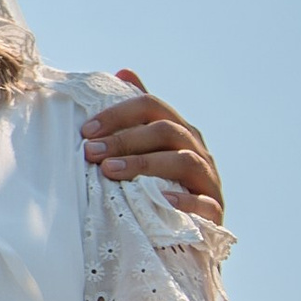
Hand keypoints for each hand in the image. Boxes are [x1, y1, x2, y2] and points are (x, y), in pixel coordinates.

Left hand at [83, 72, 222, 219]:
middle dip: (125, 139)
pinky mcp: (214, 211)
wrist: (189, 229)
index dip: (119, 114)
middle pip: (166, 131)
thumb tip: (123, 72)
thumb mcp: (149, 147)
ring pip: (184, 161)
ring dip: (144, 164)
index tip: (86, 130)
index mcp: (179, 129)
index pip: (151, 106)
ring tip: (110, 171)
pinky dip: (183, 200)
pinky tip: (161, 200)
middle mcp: (197, 148)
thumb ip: (138, 113)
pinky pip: (204, 203)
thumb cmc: (161, 181)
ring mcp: (208, 179)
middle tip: (90, 152)